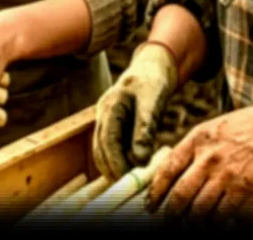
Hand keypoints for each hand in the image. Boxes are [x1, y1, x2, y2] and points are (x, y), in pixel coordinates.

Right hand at [92, 42, 178, 179]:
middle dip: (111, 167)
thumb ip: (145, 129)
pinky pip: (110, 144)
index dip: (115, 161)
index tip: (128, 176)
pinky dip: (117, 157)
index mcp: (110, 105)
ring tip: (129, 179)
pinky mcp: (111, 123)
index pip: (108, 140)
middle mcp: (103, 112)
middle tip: (127, 184)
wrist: (151, 68)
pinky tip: (130, 167)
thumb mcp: (152, 102)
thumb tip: (140, 159)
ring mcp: (105, 117)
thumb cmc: (152, 82)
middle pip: (100, 147)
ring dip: (112, 164)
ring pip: (102, 147)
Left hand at [145, 104, 252, 224]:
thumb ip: (189, 150)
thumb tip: (169, 172)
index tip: (151, 203)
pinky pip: (223, 211)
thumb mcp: (208, 131)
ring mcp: (225, 173)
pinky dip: (214, 221)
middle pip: (181, 193)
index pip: (168, 169)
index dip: (156, 190)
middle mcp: (207, 158)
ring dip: (191, 221)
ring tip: (188, 225)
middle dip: (171, 212)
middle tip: (168, 221)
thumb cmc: (240, 129)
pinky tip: (211, 224)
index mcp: (195, 140)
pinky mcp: (243, 186)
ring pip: (200, 206)